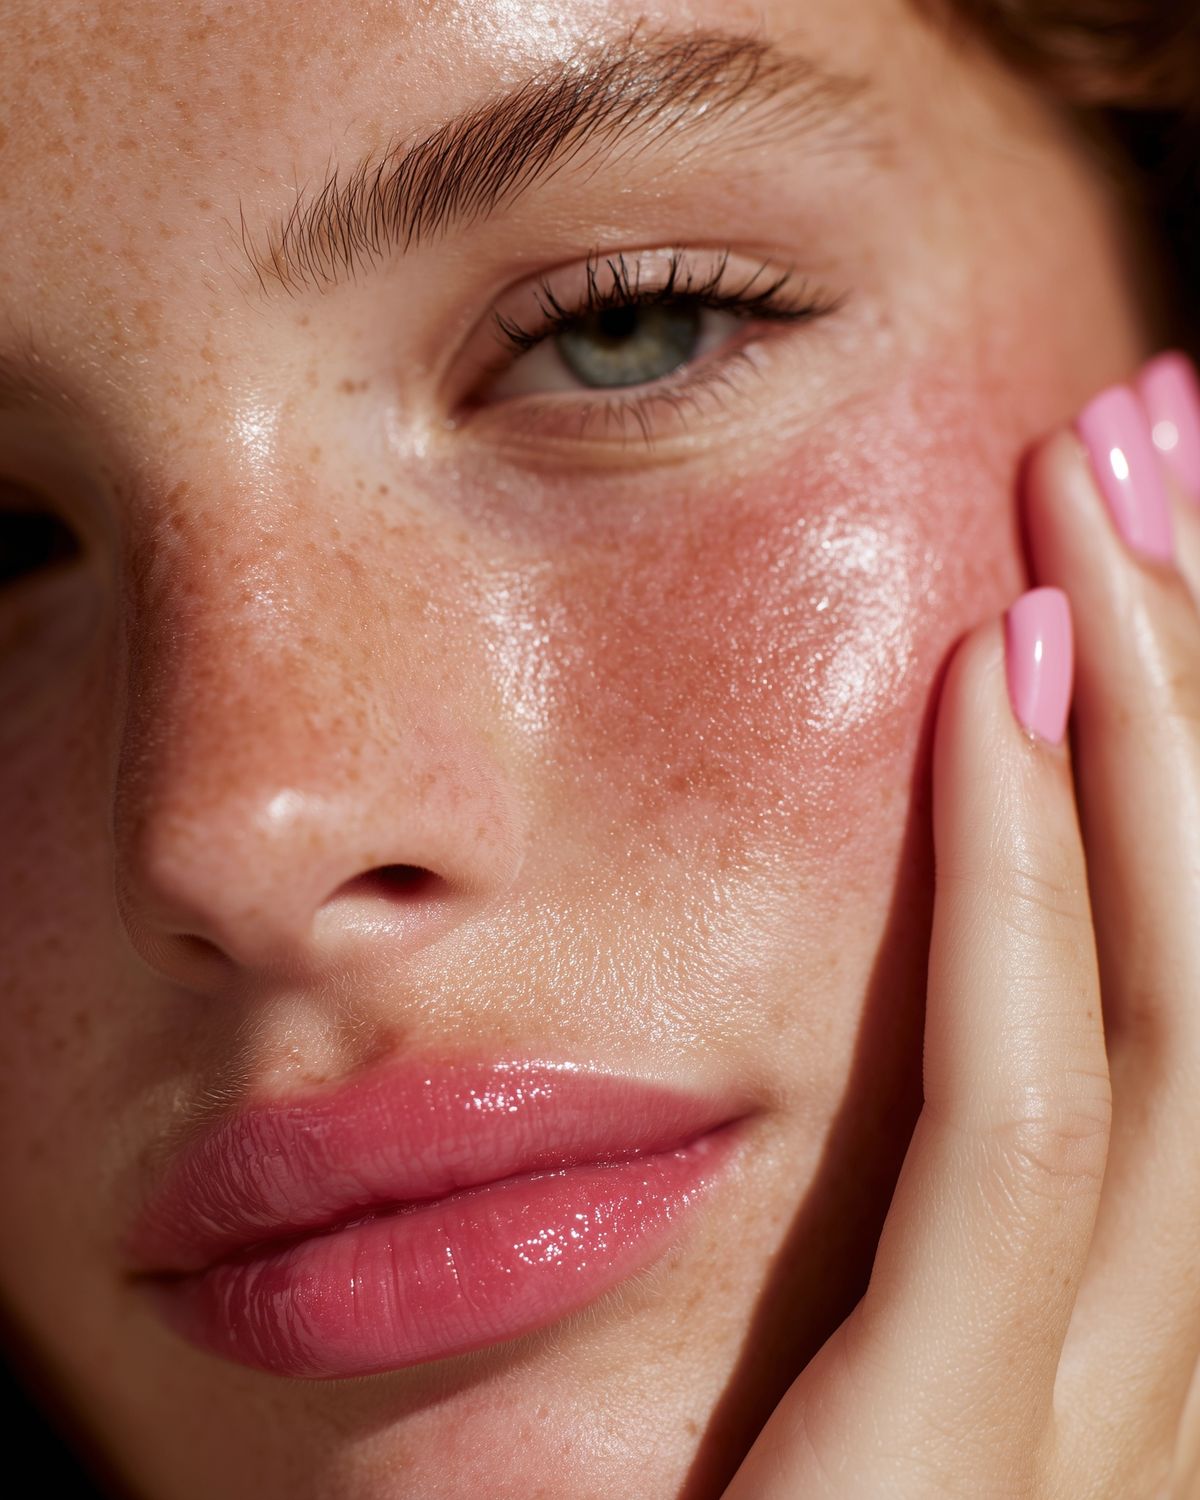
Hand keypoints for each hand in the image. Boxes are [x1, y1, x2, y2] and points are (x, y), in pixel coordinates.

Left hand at [722, 355, 1199, 1498]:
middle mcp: (1171, 1372)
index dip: (1198, 777)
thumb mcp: (884, 1396)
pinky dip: (1017, 892)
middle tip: (1158, 464)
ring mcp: (1106, 1426)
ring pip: (1170, 1011)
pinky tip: (998, 691)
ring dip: (1151, 738)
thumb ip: (947, 1245)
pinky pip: (1017, 1124)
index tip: (1142, 580)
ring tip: (1107, 519)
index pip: (1199, 1006)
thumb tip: (977, 1021)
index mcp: (1131, 1349)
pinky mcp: (963, 1461)